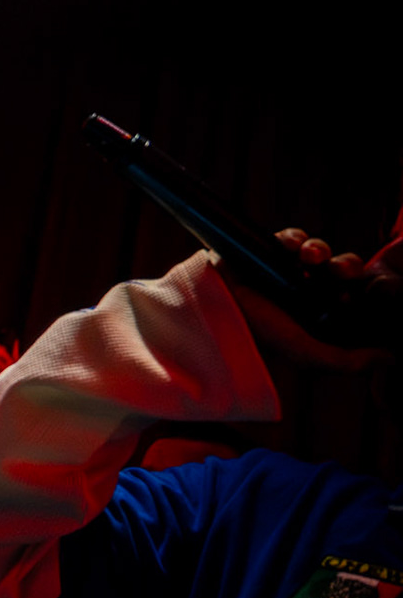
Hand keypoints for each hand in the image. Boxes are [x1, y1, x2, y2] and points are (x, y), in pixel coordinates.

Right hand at [213, 229, 395, 372]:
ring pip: (319, 251)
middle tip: (338, 271)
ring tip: (310, 256)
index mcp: (317, 314)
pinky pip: (291, 236)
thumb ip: (347, 361)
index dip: (359, 289)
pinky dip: (295, 237)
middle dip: (345, 267)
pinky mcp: (266, 250)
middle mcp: (304, 291)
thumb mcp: (305, 354)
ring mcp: (286, 270)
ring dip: (321, 250)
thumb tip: (390, 359)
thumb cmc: (255, 335)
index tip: (352, 291)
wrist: (211, 312)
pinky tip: (289, 245)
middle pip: (340, 270)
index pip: (351, 295)